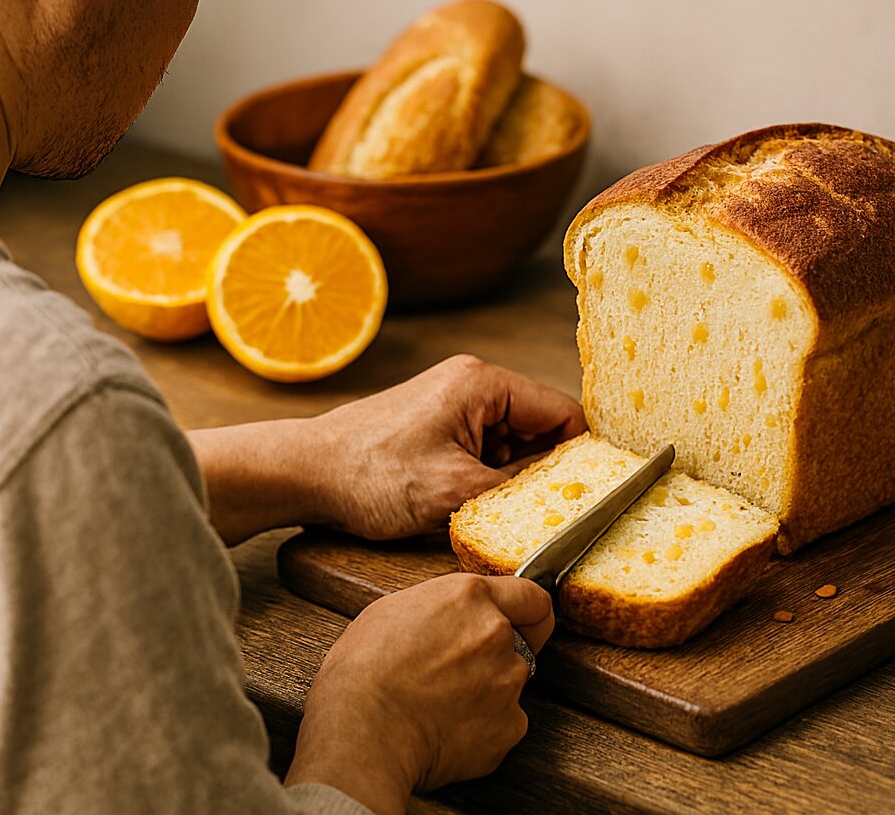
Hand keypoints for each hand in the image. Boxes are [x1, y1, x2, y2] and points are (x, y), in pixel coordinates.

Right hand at [284, 573, 553, 812]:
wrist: (361, 731)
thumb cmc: (361, 671)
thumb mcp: (392, 611)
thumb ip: (441, 608)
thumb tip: (451, 618)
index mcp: (470, 597)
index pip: (532, 597)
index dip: (528, 613)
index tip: (524, 624)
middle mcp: (497, 634)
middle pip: (520, 644)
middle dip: (495, 657)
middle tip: (456, 674)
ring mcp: (507, 682)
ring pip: (509, 685)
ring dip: (487, 693)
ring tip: (440, 706)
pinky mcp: (509, 727)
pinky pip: (504, 725)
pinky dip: (483, 730)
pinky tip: (446, 732)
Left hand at [311, 354, 587, 539]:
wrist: (304, 474)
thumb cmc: (371, 477)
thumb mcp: (457, 491)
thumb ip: (522, 486)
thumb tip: (567, 490)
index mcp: (483, 383)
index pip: (563, 412)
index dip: (582, 456)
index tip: (590, 495)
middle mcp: (470, 382)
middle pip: (539, 426)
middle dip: (542, 470)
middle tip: (540, 512)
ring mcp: (451, 401)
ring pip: (511, 441)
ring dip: (510, 477)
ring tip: (493, 510)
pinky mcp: (435, 423)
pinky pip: (482, 448)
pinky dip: (484, 476)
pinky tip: (469, 504)